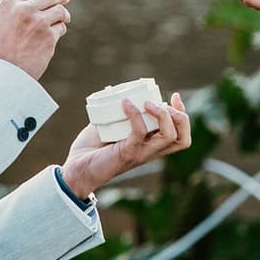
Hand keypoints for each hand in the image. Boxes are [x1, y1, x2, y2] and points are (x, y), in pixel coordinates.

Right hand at [0, 0, 70, 79]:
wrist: (3, 74)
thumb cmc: (0, 51)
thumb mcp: (2, 23)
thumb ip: (17, 10)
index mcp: (9, 4)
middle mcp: (24, 9)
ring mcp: (38, 22)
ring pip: (59, 10)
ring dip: (63, 14)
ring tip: (65, 18)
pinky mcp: (49, 36)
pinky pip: (60, 27)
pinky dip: (59, 30)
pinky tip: (54, 36)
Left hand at [61, 94, 192, 196]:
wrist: (76, 169)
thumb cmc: (90, 150)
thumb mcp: (108, 127)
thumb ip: (114, 112)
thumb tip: (114, 91)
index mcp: (150, 145)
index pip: (180, 135)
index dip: (183, 114)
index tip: (173, 96)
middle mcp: (149, 151)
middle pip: (183, 139)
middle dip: (181, 117)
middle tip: (165, 103)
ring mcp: (140, 153)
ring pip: (169, 137)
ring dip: (163, 115)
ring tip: (148, 103)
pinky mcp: (127, 153)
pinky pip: (139, 132)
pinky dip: (135, 115)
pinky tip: (125, 104)